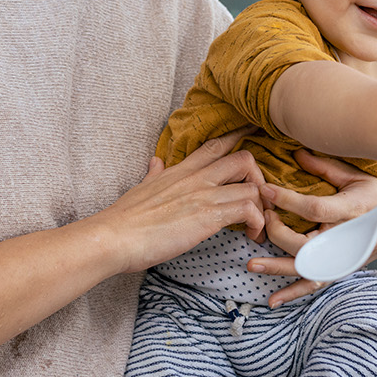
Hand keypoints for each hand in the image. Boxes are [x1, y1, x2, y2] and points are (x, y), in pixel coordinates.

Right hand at [91, 126, 266, 274]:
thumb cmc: (125, 220)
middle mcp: (196, 178)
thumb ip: (154, 175)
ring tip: (257, 225)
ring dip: (262, 206)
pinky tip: (250, 235)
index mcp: (181, 171)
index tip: (254, 142)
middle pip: (244, 158)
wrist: (114, 237)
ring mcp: (204, 195)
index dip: (239, 139)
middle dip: (259, 177)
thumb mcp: (141, 188)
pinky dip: (257, 222)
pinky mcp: (209, 216)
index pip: (216, 145)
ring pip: (252, 186)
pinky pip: (249, 209)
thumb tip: (155, 163)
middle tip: (258, 200)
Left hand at [247, 150, 376, 306]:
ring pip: (306, 268)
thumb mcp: (357, 177)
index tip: (266, 190)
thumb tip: (296, 153)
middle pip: (305, 243)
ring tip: (252, 264)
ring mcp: (341, 258)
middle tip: (264, 216)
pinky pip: (314, 284)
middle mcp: (344, 238)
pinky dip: (293, 293)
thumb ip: (325, 168)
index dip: (287, 200)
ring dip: (277, 267)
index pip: (313, 208)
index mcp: (350, 210)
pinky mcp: (339, 269)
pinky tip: (273, 300)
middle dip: (278, 232)